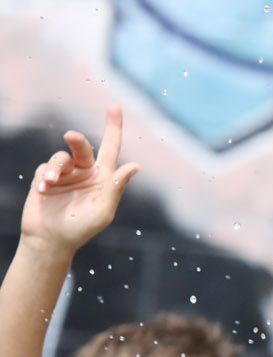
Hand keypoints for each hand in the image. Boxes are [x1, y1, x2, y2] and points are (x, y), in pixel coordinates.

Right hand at [21, 106, 138, 252]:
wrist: (50, 239)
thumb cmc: (81, 229)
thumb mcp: (103, 211)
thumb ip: (116, 187)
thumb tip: (135, 166)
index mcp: (103, 179)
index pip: (111, 149)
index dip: (113, 128)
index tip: (115, 106)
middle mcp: (85, 173)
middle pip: (83, 146)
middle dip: (77, 140)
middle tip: (71, 136)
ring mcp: (65, 174)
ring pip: (61, 157)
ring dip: (56, 169)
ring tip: (51, 184)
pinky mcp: (46, 177)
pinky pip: (46, 168)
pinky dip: (45, 177)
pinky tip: (43, 192)